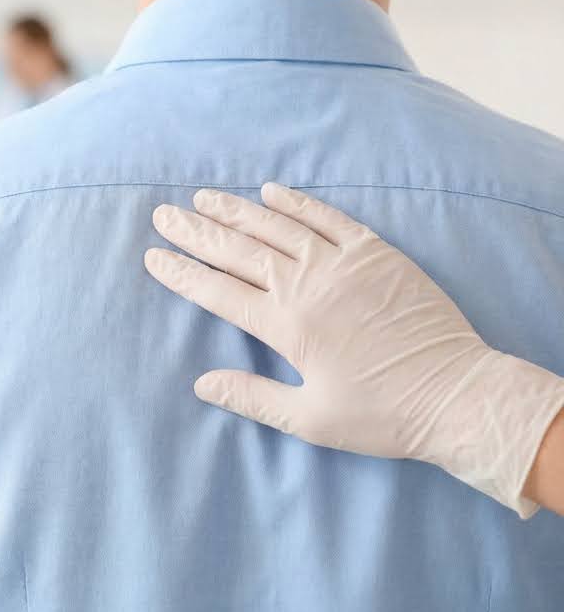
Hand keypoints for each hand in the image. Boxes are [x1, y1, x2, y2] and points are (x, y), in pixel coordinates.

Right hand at [144, 183, 563, 517]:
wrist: (457, 395)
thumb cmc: (382, 415)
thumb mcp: (310, 420)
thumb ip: (252, 397)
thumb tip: (202, 383)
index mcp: (287, 327)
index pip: (218, 292)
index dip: (182, 273)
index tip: (153, 256)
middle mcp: (307, 286)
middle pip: (238, 251)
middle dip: (196, 232)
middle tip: (163, 214)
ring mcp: (342, 264)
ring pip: (276, 227)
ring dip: (235, 210)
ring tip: (203, 197)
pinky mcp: (376, 254)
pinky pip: (328, 218)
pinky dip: (297, 203)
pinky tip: (270, 192)